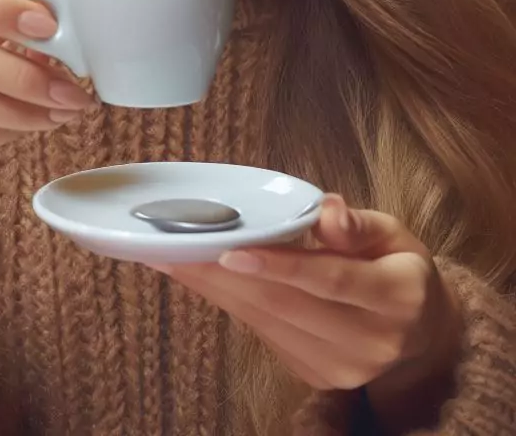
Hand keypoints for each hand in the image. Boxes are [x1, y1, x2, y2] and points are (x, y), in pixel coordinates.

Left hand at [154, 196, 462, 403]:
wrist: (420, 337)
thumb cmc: (398, 268)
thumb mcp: (394, 235)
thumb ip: (360, 224)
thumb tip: (328, 212)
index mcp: (397, 297)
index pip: (332, 279)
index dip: (280, 266)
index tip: (230, 252)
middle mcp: (371, 341)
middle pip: (285, 304)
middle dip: (221, 273)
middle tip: (172, 243)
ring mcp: (342, 367)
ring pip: (265, 320)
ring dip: (212, 286)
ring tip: (168, 254)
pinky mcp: (315, 376)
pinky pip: (263, 332)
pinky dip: (228, 301)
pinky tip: (197, 275)